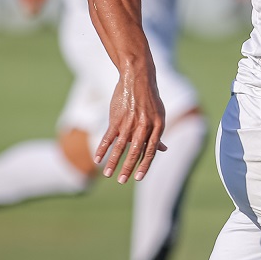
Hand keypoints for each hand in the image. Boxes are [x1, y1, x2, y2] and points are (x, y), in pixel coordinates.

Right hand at [94, 68, 167, 183]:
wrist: (138, 78)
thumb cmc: (150, 98)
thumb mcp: (159, 115)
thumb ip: (157, 133)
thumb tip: (163, 149)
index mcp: (157, 127)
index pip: (151, 150)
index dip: (145, 165)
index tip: (139, 178)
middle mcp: (144, 126)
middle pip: (136, 151)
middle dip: (128, 168)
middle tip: (122, 181)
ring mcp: (130, 123)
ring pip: (120, 147)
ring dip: (113, 162)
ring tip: (108, 175)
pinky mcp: (117, 118)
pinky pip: (108, 137)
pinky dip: (102, 149)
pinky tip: (97, 159)